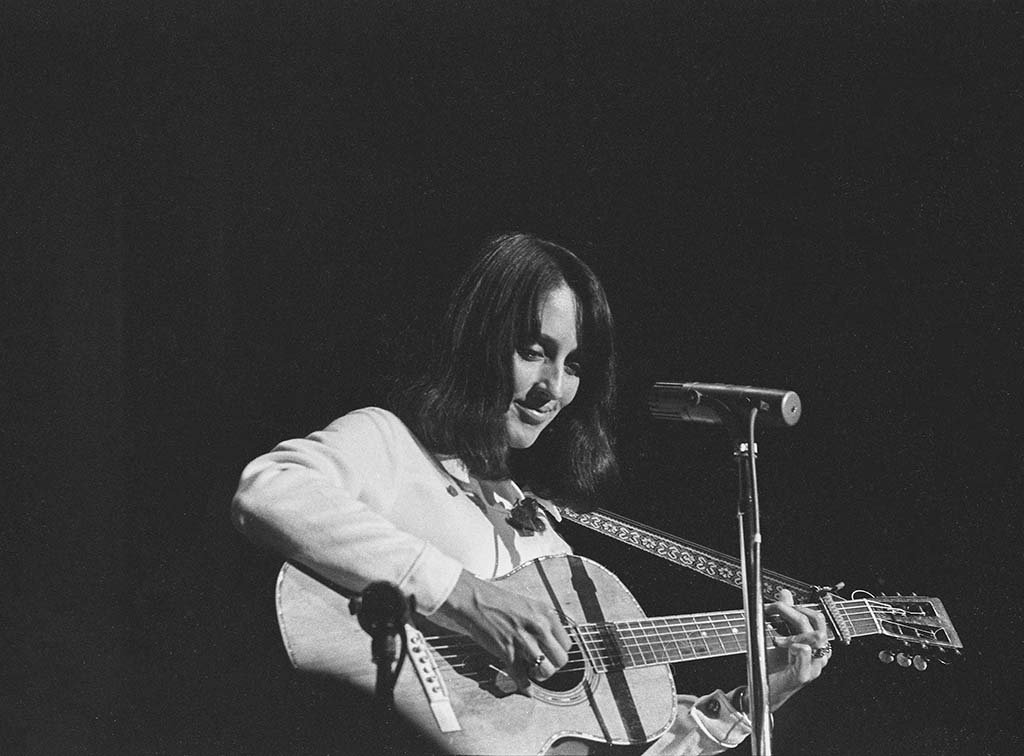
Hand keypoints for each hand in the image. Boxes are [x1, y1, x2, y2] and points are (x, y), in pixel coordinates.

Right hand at [432, 570, 571, 686]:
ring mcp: (523, 641)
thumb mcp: (529, 605)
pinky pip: (522, 678)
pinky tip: (525, 686)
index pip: (567, 644)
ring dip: (539, 676)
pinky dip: (524, 686)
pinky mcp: (508, 652)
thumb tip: (551, 640)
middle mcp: (538, 628)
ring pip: (545, 671)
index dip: (559, 652)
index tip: (553, 655)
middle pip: (560, 660)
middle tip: (544, 666)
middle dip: (553, 667)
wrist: (474, 600)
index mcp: (546, 614)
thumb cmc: (497, 601)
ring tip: (532, 671)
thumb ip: (542, 622)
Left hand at [764, 589, 830, 709]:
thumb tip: (786, 593)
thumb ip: (784, 616)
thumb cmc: (773, 667)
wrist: (762, 692)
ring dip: (792, 628)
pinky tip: (778, 644)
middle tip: (772, 610)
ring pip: (815, 636)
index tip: (775, 605)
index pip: (816, 617)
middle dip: (793, 611)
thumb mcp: (778, 636)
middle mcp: (819, 655)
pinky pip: (806, 653)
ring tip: (775, 635)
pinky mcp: (802, 676)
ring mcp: (813, 666)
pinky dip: (793, 643)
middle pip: (817, 623)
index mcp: (815, 645)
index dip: (796, 606)